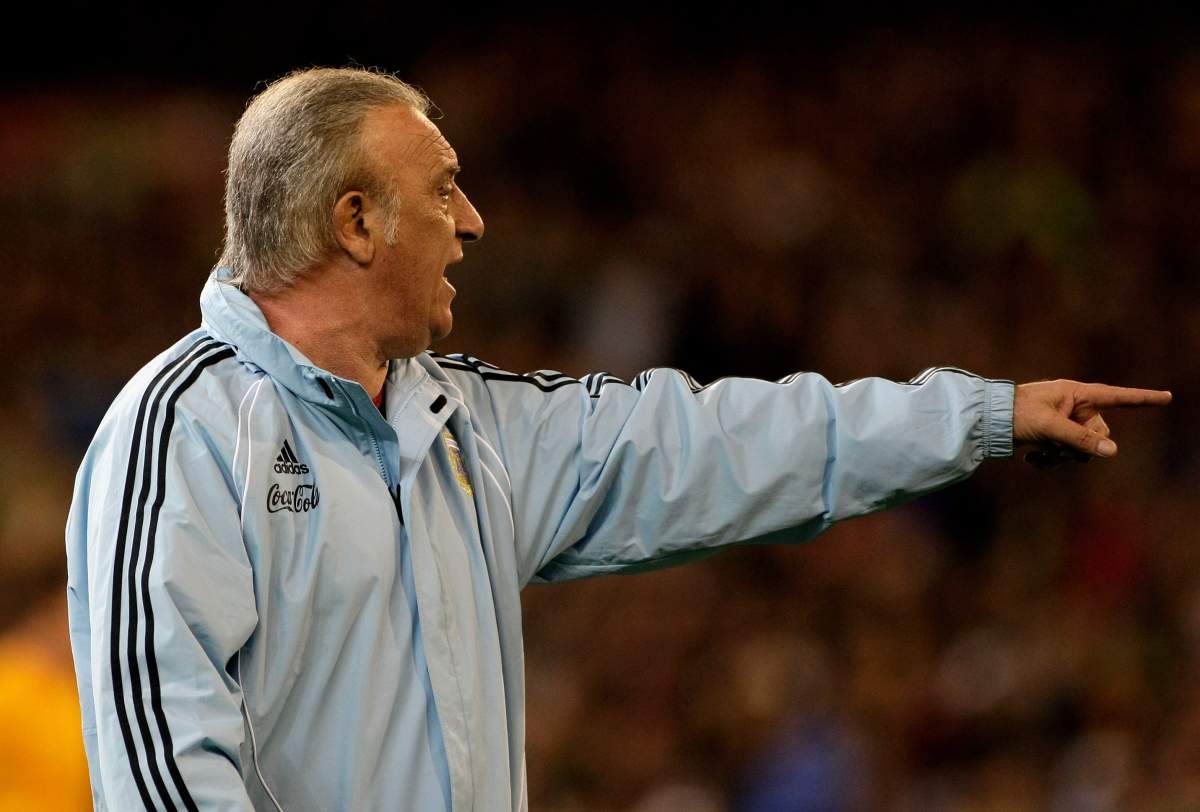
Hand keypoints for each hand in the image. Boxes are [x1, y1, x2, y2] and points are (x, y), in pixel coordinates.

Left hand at [1013, 380, 1171, 465]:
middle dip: (1080, 448)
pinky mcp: (1052, 436)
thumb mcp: (1049, 427)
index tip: (1167, 396)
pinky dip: (1051, 459)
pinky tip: (1031, 459)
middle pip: (1099, 434)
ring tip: (1037, 454)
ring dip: (1062, 456)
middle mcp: (1073, 406)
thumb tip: (1112, 452)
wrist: (984, 421)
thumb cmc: (1015, 415)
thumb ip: (1080, 439)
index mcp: (1076, 393)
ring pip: (1081, 449)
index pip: (1117, 396)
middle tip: (1056, 449)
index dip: (1142, 398)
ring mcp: (1063, 422)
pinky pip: (1065, 453)